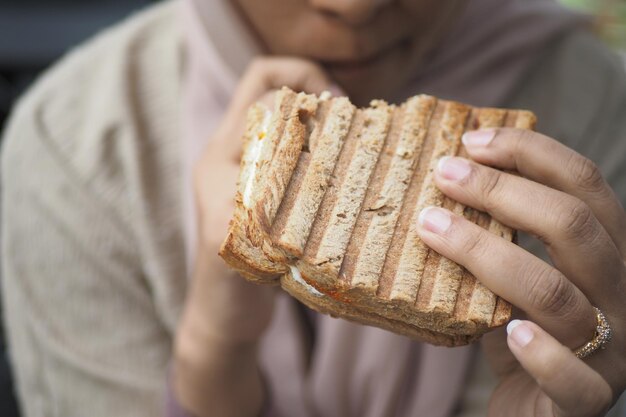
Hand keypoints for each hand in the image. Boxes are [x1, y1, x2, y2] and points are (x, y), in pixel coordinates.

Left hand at [174, 57, 336, 416]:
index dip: (301, 86)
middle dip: (314, 92)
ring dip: (321, 121)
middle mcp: (235, 154)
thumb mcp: (230, 237)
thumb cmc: (224, 285)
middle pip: (273, 89)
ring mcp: (252, 171)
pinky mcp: (269, 193)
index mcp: (221, 156)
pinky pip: (298, 151)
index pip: (260, 89)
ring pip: (288, 118)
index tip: (337, 111)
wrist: (224, 317)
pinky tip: (349, 172)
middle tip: (349, 122)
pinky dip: (324, 150)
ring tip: (354, 143)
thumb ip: (249, 199)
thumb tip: (286, 158)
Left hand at [416, 128, 625, 415]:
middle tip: (442, 174)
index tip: (471, 140)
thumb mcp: (509, 274)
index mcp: (605, 253)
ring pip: (556, 292)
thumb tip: (441, 178)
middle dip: (502, 191)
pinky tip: (504, 329)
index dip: (531, 151)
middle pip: (574, 225)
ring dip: (485, 253)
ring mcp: (613, 350)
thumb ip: (496, 234)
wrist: (536, 411)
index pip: (584, 184)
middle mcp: (619, 293)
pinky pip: (574, 378)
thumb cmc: (516, 330)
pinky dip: (541, 351)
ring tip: (429, 227)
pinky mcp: (586, 399)